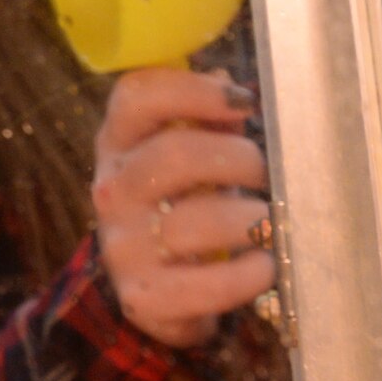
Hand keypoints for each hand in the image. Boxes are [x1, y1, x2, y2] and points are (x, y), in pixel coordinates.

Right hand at [93, 68, 274, 347]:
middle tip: (265, 176)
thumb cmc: (179, 206)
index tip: (245, 103)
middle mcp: (112, 187)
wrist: (153, 289)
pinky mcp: (145, 295)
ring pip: (194, 222)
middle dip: (239, 161)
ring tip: (269, 225)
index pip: (137, 95)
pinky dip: (246, 275)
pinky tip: (263, 266)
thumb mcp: (181, 158)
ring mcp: (123, 243)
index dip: (194, 90)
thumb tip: (230, 86)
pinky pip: (206, 284)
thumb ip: (206, 122)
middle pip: (175, 153)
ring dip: (251, 222)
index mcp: (118, 142)